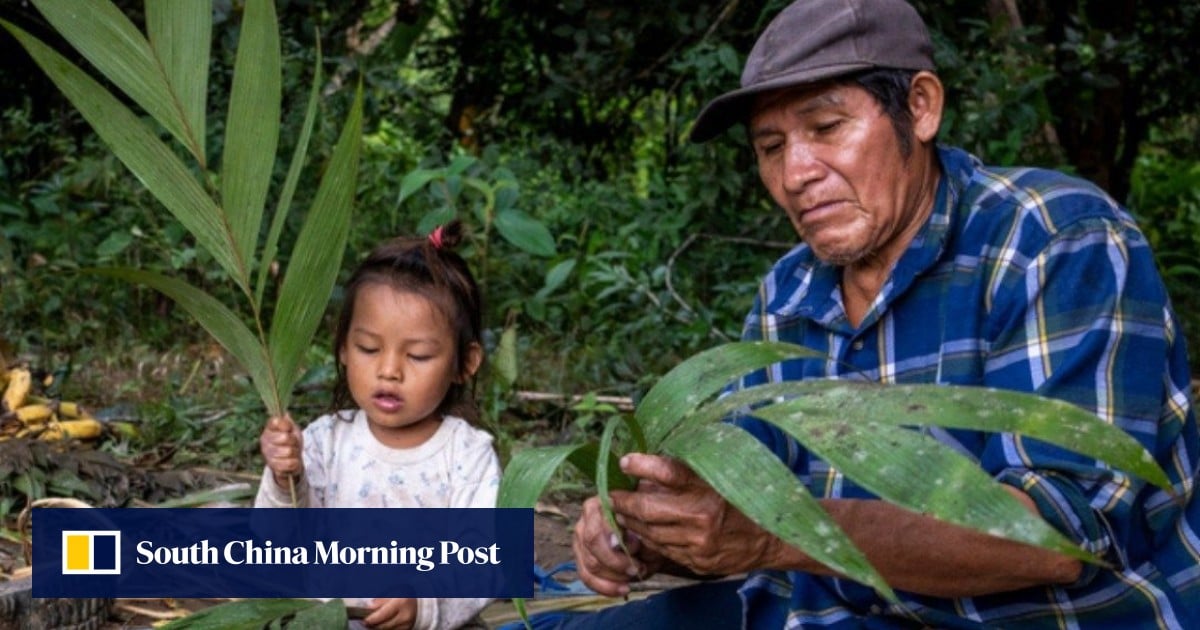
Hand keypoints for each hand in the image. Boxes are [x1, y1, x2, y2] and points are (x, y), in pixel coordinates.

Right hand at [259, 414, 302, 487]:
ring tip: (293, 453)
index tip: (289, 429)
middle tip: (293, 444)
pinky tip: (291, 461)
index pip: (276, 422)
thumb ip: (288, 422)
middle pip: (285, 437)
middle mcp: (264, 441)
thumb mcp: (292, 430)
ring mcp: (267, 455)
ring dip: (295, 452)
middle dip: (294, 441)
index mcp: (269, 429)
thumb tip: (285, 414)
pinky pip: (289, 463)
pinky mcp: (273, 467)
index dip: (286, 425)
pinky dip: (295, 463)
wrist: (291, 461)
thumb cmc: (291, 442)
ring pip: (288, 451)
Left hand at [361, 597, 415, 628]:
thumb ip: (380, 599)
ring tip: (375, 622)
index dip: (371, 619)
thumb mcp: (392, 591)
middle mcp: (405, 615)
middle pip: (383, 626)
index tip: (365, 620)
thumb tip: (369, 607)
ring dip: (378, 627)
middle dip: (373, 625)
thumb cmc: (403, 595)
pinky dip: (386, 628)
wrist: (418, 602)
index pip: (382, 614)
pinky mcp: (407, 629)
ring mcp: (407, 624)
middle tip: (366, 622)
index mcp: (401, 602)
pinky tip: (383, 624)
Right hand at [572, 492, 665, 596]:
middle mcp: (585, 519)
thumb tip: (624, 542)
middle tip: (637, 567)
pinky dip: (606, 587)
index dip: (616, 542)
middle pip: (591, 545)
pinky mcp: (581, 559)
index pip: (598, 527)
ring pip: (590, 565)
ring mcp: (580, 540)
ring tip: (635, 574)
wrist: (651, 538)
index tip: (637, 548)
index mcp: (600, 503)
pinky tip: (623, 589)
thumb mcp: (649, 525)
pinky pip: (587, 577)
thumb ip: (638, 529)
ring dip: (615, 575)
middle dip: (616, 562)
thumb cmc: (650, 526)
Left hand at [610, 453, 778, 576]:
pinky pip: (662, 550)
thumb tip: (648, 465)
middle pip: (648, 508)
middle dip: (624, 501)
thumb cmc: (740, 499)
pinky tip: (641, 531)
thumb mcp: (720, 476)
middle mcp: (702, 516)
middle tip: (611, 494)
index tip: (625, 460)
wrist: (770, 537)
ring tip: (621, 511)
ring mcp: (699, 543)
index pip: (668, 472)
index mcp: (708, 488)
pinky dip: (647, 539)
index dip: (642, 465)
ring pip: (650, 533)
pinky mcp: (697, 561)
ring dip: (630, 522)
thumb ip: (687, 472)